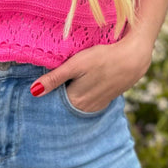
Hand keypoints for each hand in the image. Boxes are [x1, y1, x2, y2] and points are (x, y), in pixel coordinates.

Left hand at [29, 30, 152, 111]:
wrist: (133, 58)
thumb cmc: (103, 58)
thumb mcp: (75, 64)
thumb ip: (54, 79)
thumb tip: (33, 92)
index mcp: (75, 102)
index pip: (52, 100)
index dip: (48, 88)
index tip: (43, 78)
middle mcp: (86, 109)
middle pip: (64, 101)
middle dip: (58, 90)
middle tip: (55, 74)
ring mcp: (98, 105)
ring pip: (76, 100)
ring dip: (71, 90)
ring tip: (71, 75)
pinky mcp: (106, 99)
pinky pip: (88, 98)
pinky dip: (83, 91)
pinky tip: (85, 79)